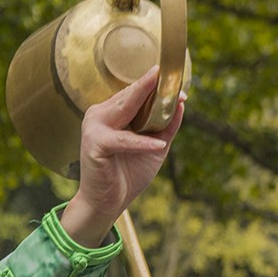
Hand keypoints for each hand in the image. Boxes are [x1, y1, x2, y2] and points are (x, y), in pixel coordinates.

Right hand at [62, 69, 185, 245]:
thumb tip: (183, 104)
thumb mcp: (154, 148)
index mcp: (111, 112)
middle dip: (152, 84)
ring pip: (126, 108)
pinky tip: (159, 144)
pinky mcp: (95, 144)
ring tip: (168, 94)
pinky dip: (142, 142)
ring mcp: (95, 127)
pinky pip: (124, 140)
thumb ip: (166, 126)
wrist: (107, 203)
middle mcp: (100, 114)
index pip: (135, 94)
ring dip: (148, 101)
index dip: (156, 87)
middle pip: (130, 95)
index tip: (177, 82)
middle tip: (168, 72)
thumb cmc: (127, 175)